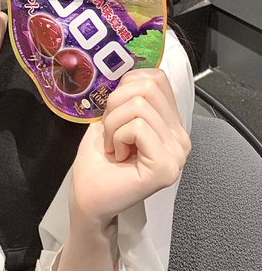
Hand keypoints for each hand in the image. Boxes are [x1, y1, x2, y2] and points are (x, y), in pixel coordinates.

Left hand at [70, 68, 190, 229]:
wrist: (88, 199)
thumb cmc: (98, 160)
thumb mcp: (114, 116)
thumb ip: (132, 95)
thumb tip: (136, 71)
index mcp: (172, 124)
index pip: (156, 78)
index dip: (125, 88)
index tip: (116, 117)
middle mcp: (182, 138)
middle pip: (148, 86)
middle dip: (115, 105)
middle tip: (111, 134)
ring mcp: (178, 154)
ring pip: (139, 105)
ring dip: (113, 125)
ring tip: (114, 147)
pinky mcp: (166, 166)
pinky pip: (138, 127)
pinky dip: (117, 137)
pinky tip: (118, 157)